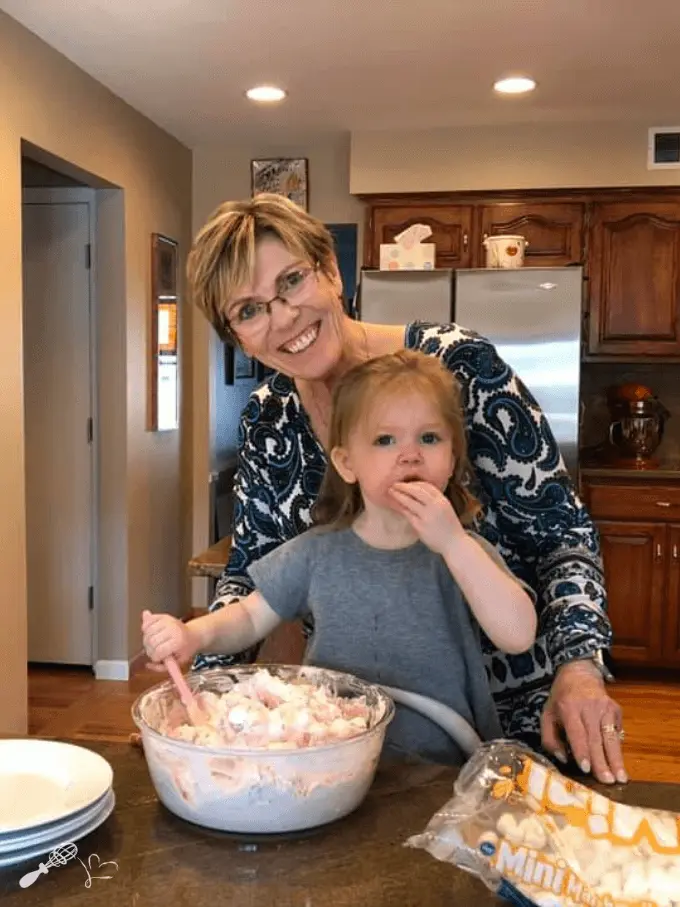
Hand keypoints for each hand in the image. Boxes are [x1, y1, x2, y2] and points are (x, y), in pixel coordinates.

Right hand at [142, 609, 199, 671]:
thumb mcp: (178, 663)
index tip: (158, 659)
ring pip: (147, 632)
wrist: (193, 635)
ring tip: (154, 643)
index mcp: (178, 641)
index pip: (158, 651)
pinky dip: (145, 629)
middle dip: (150, 650)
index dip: (155, 658)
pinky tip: (151, 634)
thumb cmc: (185, 650)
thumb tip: (148, 665)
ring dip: (147, 640)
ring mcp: (168, 620)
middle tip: (155, 652)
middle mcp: (173, 629)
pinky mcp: (163, 616)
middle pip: (151, 641)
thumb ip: (162, 667)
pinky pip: (147, 622)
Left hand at [388, 481, 463, 554]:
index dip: (415, 483)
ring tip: (391, 492)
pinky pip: (408, 514)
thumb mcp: (446, 509)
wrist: (455, 544)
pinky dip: (401, 508)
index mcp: (442, 500)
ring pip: (410, 501)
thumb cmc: (450, 528)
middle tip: (394, 484)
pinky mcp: (421, 526)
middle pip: (416, 491)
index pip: (427, 486)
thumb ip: (435, 501)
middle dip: (404, 486)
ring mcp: (427, 516)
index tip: (406, 483)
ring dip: (399, 496)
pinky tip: (396, 506)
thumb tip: (419, 494)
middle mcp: (435, 506)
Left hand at [541, 659, 626, 784]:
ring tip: (620, 778)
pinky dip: (617, 748)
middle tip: (607, 782)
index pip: (577, 732)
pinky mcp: (615, 709)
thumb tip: (563, 758)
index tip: (586, 768)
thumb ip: (550, 738)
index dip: (582, 751)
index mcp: (568, 707)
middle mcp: (589, 707)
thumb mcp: (547, 714)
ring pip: (611, 737)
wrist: (579, 674)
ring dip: (616, 759)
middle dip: (602, 762)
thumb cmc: (561, 699)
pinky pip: (616, 732)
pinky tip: (618, 763)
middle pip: (596, 738)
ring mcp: (605, 707)